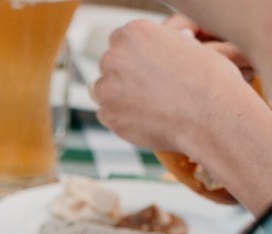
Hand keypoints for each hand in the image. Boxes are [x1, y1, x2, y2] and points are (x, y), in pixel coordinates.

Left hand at [93, 19, 252, 152]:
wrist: (210, 115)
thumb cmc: (209, 80)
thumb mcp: (189, 47)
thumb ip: (166, 44)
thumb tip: (167, 40)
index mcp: (135, 32)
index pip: (120, 40)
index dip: (134, 54)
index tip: (145, 67)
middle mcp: (115, 56)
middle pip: (110, 63)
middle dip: (124, 74)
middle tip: (148, 88)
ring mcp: (108, 86)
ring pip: (103, 89)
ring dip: (118, 96)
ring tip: (147, 104)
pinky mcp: (108, 113)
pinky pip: (106, 114)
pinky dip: (120, 117)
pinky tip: (143, 119)